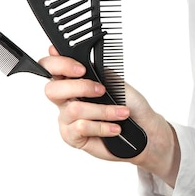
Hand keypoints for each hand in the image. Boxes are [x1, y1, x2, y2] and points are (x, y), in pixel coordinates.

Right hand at [39, 46, 179, 185]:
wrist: (144, 128)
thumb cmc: (129, 104)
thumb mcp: (114, 81)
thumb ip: (95, 70)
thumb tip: (81, 57)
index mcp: (73, 81)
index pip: (50, 67)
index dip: (59, 64)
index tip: (81, 69)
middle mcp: (66, 99)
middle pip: (52, 90)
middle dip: (81, 87)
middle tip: (101, 90)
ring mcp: (67, 119)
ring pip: (74, 109)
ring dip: (104, 110)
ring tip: (122, 113)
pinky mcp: (72, 137)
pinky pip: (82, 127)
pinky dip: (103, 126)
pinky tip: (115, 128)